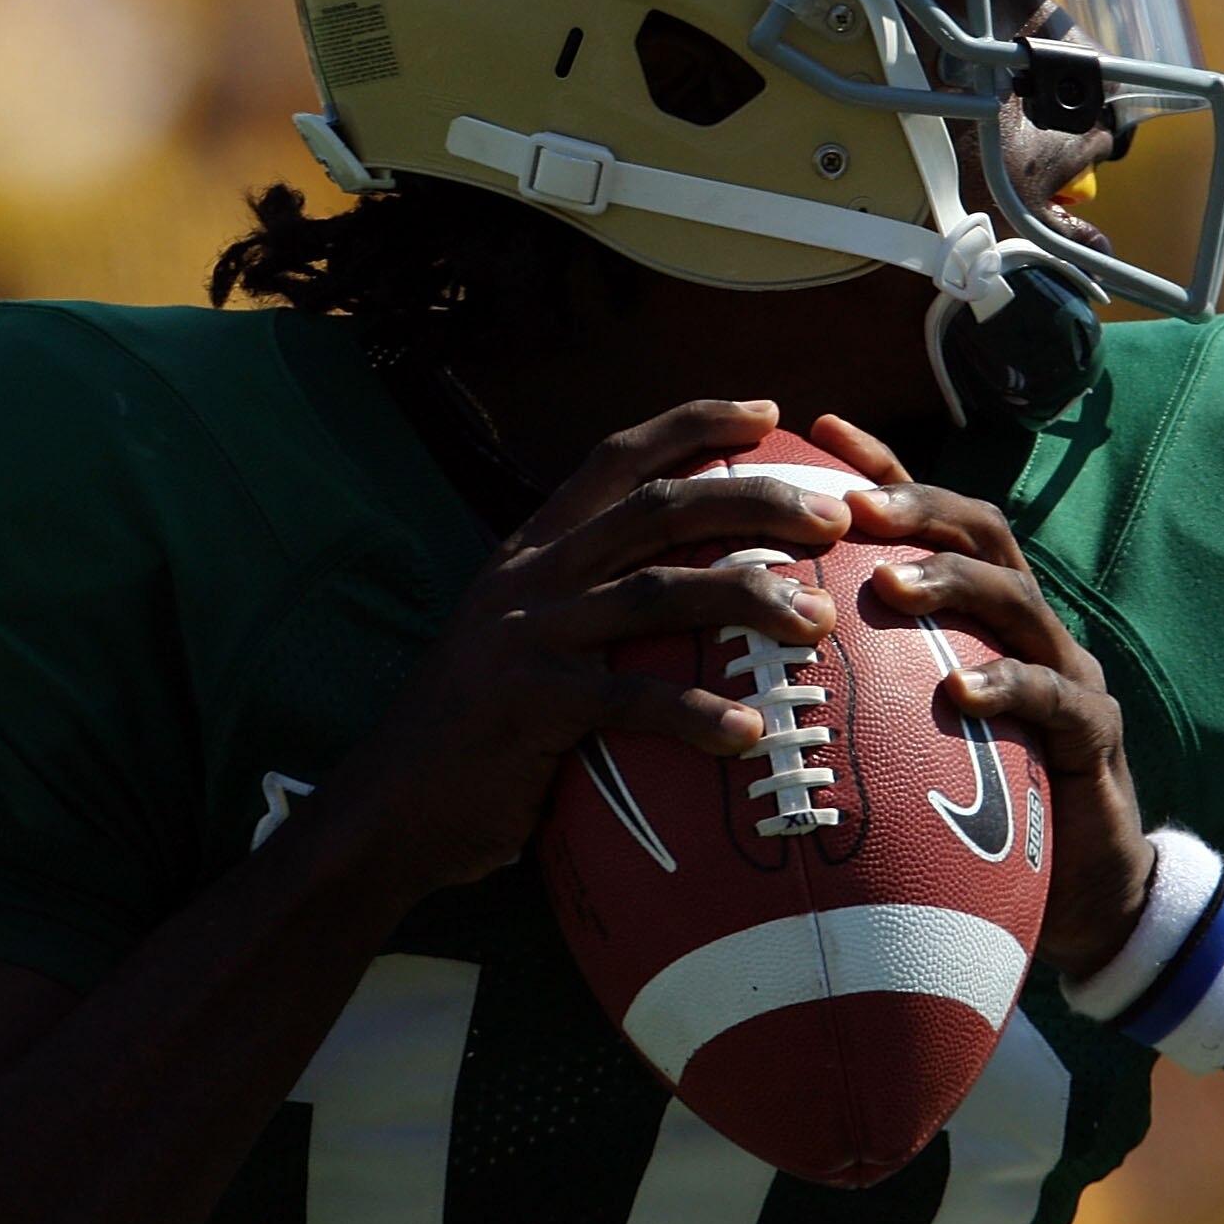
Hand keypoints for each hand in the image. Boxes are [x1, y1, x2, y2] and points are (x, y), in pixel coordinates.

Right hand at [335, 399, 852, 896]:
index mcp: (531, 551)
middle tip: (834, 516)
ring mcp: (526, 635)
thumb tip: (690, 606)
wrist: (389, 810)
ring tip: (818, 621)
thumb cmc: (478, 737)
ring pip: (655, 590)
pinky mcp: (527, 704)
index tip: (768, 413)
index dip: (692, 425)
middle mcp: (529, 577)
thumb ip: (588, 614)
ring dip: (747, 597)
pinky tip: (749, 734)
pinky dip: (694, 715)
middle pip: (656, 507)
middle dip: (753, 497)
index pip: (616, 458)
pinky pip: (629, 701)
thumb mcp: (523, 646)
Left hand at [809, 415, 1153, 981]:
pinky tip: (957, 695)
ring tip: (890, 584)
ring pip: (1017, 599)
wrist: (1078, 893)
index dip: (881, 469)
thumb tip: (726, 676)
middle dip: (918, 506)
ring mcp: (1066, 673)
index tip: (816, 431)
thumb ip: (847, 696)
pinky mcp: (1094, 734)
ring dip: (951, 583)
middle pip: (982, 533)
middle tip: (851, 505)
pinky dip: (1006, 687)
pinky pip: (1055, 699)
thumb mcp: (902, 741)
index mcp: (978, 614)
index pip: (930, 519)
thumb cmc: (970, 811)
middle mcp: (1025, 625)